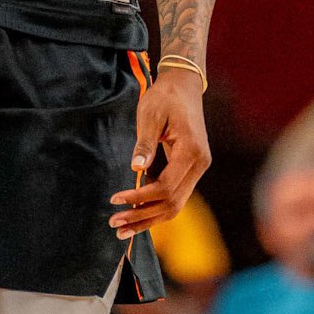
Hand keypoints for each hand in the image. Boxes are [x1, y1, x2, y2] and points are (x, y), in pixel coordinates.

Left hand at [110, 67, 209, 234]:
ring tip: (122, 228)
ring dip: (148, 218)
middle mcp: (199, 164)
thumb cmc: (165, 96)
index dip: (139, 198)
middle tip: (114, 223)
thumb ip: (145, 143)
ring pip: (175, 205)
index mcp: (191, 152)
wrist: (184, 84)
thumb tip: (137, 169)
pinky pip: (175, 195)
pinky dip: (156, 207)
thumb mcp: (150, 114)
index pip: (165, 187)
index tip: (115, 200)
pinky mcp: (191, 168)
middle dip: (142, 216)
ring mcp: (198, 168)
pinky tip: (136, 214)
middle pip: (172, 204)